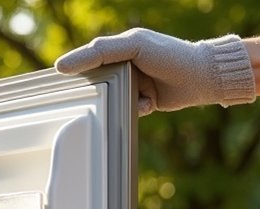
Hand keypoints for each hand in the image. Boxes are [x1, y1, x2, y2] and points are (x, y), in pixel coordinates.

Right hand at [55, 28, 255, 115]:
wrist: (203, 78)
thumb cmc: (171, 55)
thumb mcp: (134, 47)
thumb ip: (101, 51)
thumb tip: (64, 64)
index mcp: (120, 47)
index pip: (88, 57)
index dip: (73, 66)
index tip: (56, 77)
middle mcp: (124, 65)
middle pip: (97, 81)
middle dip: (99, 89)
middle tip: (99, 94)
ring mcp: (133, 83)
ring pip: (111, 98)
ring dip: (119, 101)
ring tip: (134, 96)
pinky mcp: (142, 100)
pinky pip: (126, 109)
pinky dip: (134, 109)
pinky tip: (147, 104)